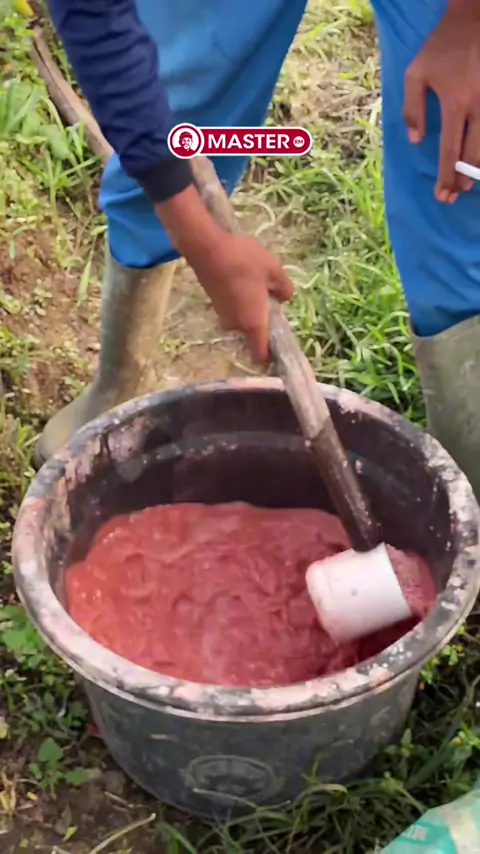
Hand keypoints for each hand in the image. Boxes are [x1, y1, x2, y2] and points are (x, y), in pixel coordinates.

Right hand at [191, 233, 293, 360]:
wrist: (207, 247)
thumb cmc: (244, 261)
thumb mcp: (274, 270)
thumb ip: (284, 289)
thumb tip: (283, 298)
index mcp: (253, 323)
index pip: (260, 354)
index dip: (269, 355)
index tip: (277, 344)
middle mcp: (235, 325)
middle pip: (252, 333)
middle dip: (261, 320)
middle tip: (269, 297)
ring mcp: (222, 314)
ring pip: (242, 318)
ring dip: (249, 307)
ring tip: (254, 283)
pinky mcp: (213, 303)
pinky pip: (233, 308)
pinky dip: (239, 300)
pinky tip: (241, 278)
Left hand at [403, 1, 479, 202]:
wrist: (474, 17)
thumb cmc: (442, 46)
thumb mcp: (416, 73)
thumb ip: (412, 108)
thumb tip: (416, 141)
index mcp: (455, 103)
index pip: (450, 149)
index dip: (446, 176)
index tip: (442, 195)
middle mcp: (478, 106)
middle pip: (474, 154)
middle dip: (463, 179)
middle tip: (454, 195)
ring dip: (479, 169)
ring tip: (469, 184)